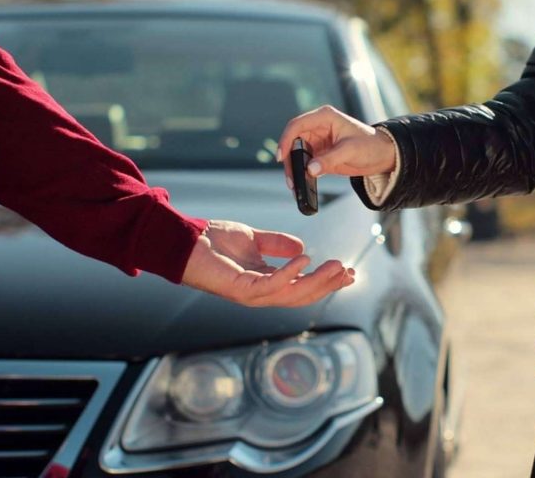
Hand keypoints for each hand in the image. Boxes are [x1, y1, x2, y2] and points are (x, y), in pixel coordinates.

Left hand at [181, 220, 354, 306]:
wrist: (185, 239)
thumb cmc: (212, 240)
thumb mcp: (253, 238)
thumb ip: (276, 243)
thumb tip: (303, 247)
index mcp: (265, 281)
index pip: (301, 286)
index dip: (325, 281)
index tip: (348, 272)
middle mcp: (260, 292)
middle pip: (302, 295)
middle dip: (328, 286)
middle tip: (350, 273)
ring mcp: (250, 294)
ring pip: (292, 294)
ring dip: (317, 282)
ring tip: (337, 267)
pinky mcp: (239, 289)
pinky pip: (270, 286)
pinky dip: (290, 274)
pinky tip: (305, 259)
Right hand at [276, 105, 395, 186]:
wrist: (383, 155)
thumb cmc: (371, 145)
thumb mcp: (351, 151)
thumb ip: (330, 159)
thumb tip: (310, 169)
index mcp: (324, 117)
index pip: (297, 125)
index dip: (286, 140)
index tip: (282, 157)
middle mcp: (318, 127)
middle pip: (293, 141)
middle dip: (289, 159)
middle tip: (290, 177)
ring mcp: (318, 142)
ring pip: (297, 154)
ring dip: (293, 168)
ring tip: (294, 184)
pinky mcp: (320, 155)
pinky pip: (305, 164)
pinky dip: (301, 174)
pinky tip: (301, 184)